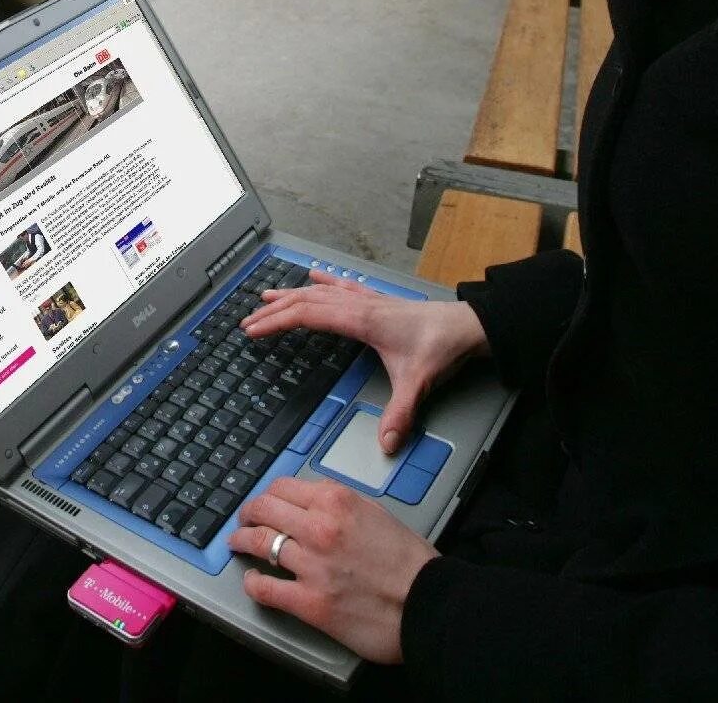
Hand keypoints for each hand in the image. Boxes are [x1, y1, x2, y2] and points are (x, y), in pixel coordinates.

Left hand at [229, 477, 437, 664]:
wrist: (429, 603)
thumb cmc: (411, 564)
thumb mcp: (377, 514)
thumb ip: (342, 504)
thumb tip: (316, 500)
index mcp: (336, 502)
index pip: (282, 488)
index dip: (267, 495)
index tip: (263, 501)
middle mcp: (319, 528)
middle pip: (262, 510)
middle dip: (247, 514)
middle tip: (243, 520)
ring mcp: (311, 565)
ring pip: (257, 543)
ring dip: (242, 542)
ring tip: (238, 544)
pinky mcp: (308, 602)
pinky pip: (264, 587)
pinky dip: (252, 583)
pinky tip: (251, 581)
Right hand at [242, 273, 486, 452]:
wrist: (468, 324)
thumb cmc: (442, 345)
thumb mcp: (418, 383)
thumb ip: (400, 414)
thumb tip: (386, 444)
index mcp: (361, 320)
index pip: (307, 316)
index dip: (277, 322)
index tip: (254, 331)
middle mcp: (360, 305)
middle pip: (306, 301)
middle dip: (274, 311)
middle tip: (248, 322)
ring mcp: (368, 300)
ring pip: (320, 292)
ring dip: (291, 294)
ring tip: (267, 296)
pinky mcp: (379, 300)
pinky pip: (342, 286)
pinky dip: (324, 281)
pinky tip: (315, 274)